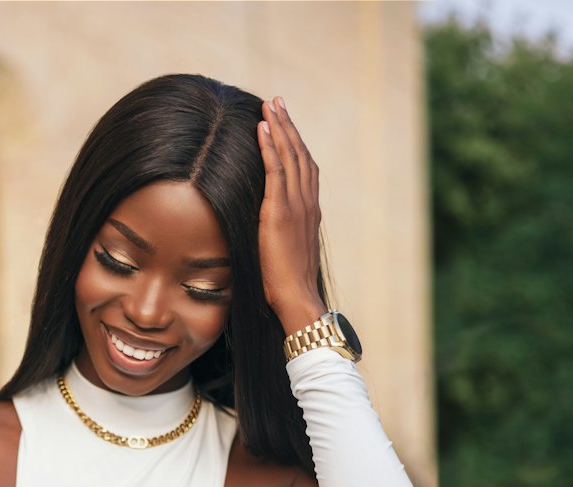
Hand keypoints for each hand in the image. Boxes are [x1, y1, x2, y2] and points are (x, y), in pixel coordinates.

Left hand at [256, 95, 325, 330]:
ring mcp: (296, 205)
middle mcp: (307, 202)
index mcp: (310, 211)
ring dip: (279, 127)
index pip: (304, 168)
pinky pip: (276, 170)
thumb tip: (265, 230)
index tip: (284, 124)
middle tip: (277, 102)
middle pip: (299, 154)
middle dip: (288, 126)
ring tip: (270, 105)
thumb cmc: (287, 286)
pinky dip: (270, 146)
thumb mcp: (285, 252)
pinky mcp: (281, 211)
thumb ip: (280, 234)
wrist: (297, 297)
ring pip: (290, 156)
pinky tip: (262, 128)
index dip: (295, 143)